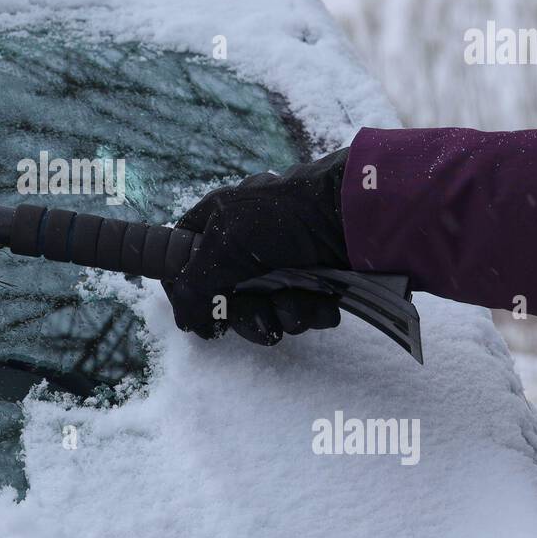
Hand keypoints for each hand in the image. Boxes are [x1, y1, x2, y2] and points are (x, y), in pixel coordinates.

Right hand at [163, 148, 350, 344]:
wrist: (355, 216)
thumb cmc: (284, 219)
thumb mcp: (226, 244)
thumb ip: (193, 285)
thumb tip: (186, 321)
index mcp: (215, 225)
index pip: (181, 262)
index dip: (189, 293)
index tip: (201, 316)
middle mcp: (242, 247)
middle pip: (225, 300)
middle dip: (248, 314)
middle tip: (263, 315)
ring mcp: (277, 265)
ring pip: (264, 312)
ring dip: (284, 313)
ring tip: (302, 300)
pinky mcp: (310, 281)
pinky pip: (297, 312)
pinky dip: (311, 311)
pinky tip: (322, 301)